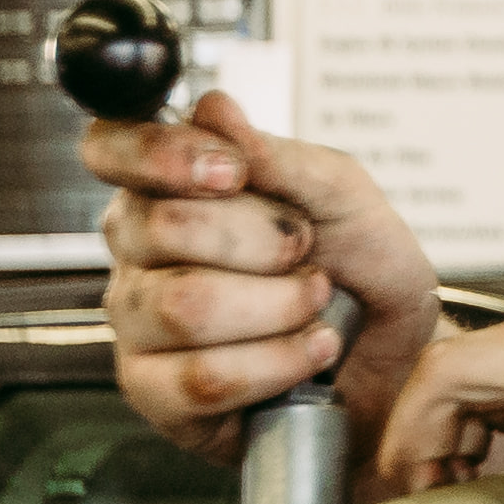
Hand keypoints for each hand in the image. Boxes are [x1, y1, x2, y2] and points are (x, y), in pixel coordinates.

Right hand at [87, 92, 442, 455]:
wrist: (395, 357)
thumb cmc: (361, 272)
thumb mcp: (344, 196)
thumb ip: (278, 155)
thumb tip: (215, 109)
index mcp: (166, 187)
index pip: (109, 148)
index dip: (159, 153)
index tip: (231, 171)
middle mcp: (137, 252)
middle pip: (162, 227)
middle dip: (262, 239)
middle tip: (306, 251)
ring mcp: (139, 324)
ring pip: (185, 306)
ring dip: (277, 305)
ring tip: (314, 303)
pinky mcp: (157, 394)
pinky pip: (203, 377)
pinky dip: (276, 362)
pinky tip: (308, 351)